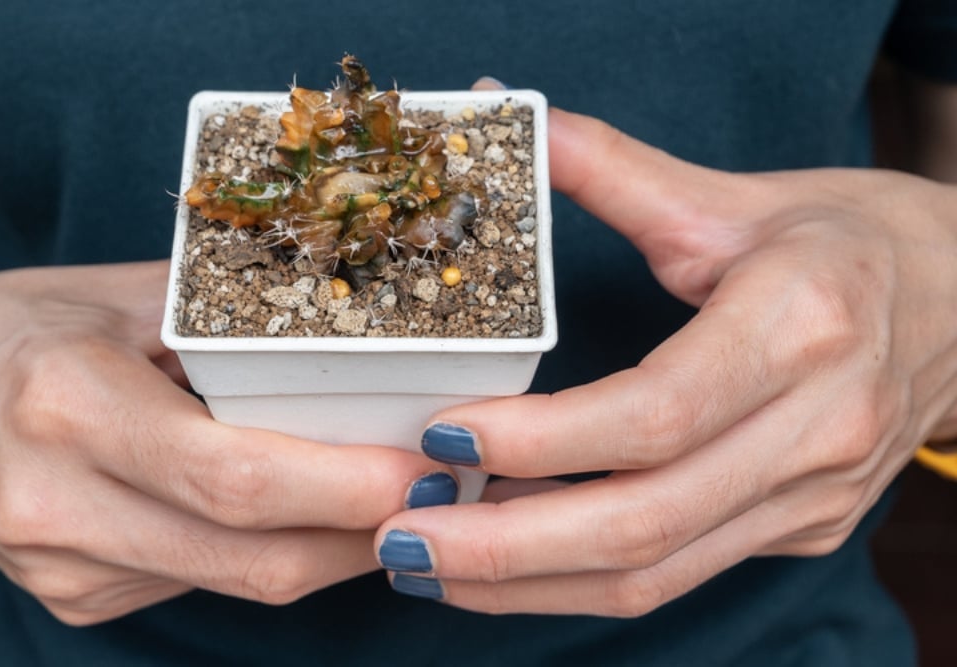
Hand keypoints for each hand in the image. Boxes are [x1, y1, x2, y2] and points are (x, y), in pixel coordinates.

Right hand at [0, 261, 457, 623]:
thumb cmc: (10, 326)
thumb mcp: (113, 295)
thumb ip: (227, 323)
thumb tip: (359, 341)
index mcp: (63, 407)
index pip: (233, 477)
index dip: (347, 485)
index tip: (429, 465)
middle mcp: (55, 507)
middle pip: (253, 557)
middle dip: (368, 533)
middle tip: (445, 489)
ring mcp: (62, 571)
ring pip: (241, 583)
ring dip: (334, 548)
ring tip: (398, 494)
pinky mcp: (75, 600)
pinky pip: (207, 584)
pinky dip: (275, 552)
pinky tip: (311, 511)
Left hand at [372, 107, 956, 614]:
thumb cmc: (849, 240)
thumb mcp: (733, 198)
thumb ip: (614, 169)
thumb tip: (507, 119)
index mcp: (800, 329)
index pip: (653, 415)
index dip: (542, 440)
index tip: (444, 435)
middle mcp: (817, 430)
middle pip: (643, 520)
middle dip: (506, 545)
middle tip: (399, 537)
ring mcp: (814, 496)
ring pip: (654, 572)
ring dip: (528, 582)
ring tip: (426, 564)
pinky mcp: (800, 529)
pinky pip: (676, 574)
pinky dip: (579, 579)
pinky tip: (504, 564)